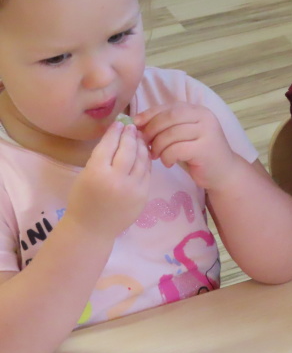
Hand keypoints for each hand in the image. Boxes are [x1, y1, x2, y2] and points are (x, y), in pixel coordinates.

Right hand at [67, 122, 151, 238]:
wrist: (92, 229)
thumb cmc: (83, 200)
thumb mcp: (85, 175)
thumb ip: (100, 158)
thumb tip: (116, 135)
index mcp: (97, 173)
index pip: (108, 146)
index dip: (115, 132)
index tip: (119, 123)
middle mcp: (117, 180)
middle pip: (127, 150)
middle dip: (130, 135)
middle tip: (131, 126)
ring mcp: (133, 188)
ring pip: (141, 160)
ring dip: (141, 146)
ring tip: (139, 137)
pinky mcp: (143, 195)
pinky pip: (147, 172)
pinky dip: (146, 160)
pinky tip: (144, 153)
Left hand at [134, 102, 238, 190]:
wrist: (224, 172)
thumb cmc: (199, 153)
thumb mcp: (184, 135)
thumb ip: (168, 126)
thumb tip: (138, 122)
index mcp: (198, 110)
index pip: (169, 107)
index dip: (150, 114)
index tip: (136, 124)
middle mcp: (204, 117)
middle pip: (169, 117)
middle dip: (151, 129)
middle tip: (145, 143)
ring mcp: (206, 132)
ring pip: (170, 134)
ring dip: (158, 146)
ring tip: (156, 155)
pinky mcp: (204, 149)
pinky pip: (176, 150)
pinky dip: (166, 157)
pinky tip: (168, 162)